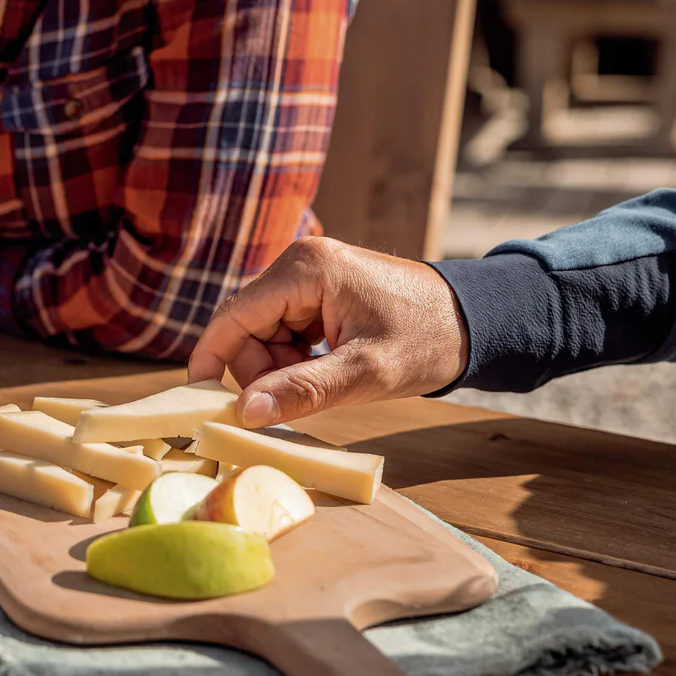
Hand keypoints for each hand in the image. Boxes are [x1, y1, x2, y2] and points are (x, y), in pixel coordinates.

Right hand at [188, 237, 468, 427]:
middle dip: (259, 369)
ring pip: (262, 331)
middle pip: (244, 326)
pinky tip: (328, 367)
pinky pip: (283, 329)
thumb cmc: (428, 341)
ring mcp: (308, 274)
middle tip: (298, 396)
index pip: (232, 315)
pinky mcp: (318, 290)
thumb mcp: (365, 374)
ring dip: (279, 366)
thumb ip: (302, 391)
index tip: (198, 400)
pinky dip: (295, 357)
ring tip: (326, 379)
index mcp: (304, 270)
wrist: (477, 322)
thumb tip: (245, 413)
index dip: (210, 359)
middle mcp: (298, 263)